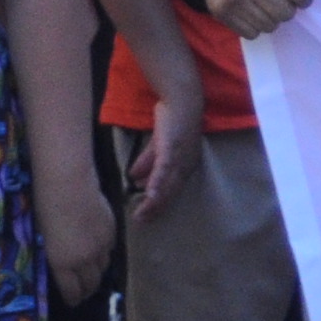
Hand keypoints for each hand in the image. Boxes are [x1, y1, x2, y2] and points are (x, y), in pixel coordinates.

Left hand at [40, 164, 118, 308]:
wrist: (67, 184)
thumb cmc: (43, 207)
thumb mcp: (41, 237)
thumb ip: (53, 256)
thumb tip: (59, 265)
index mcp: (62, 263)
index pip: (72, 290)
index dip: (73, 298)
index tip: (72, 300)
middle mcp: (84, 260)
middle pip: (91, 283)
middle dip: (86, 289)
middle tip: (82, 291)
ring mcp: (100, 246)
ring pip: (103, 268)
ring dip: (96, 273)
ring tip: (91, 273)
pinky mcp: (111, 232)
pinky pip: (109, 251)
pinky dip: (103, 254)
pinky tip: (97, 251)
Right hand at [127, 74, 204, 223]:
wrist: (181, 101)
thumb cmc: (173, 121)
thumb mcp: (158, 145)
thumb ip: (147, 161)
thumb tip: (134, 177)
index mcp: (184, 166)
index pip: (171, 189)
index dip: (159, 203)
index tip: (145, 214)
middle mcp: (185, 166)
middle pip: (169, 192)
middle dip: (155, 207)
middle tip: (140, 219)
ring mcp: (180, 159)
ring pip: (167, 186)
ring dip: (154, 201)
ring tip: (142, 214)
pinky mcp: (173, 151)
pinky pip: (163, 171)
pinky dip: (156, 184)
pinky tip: (148, 195)